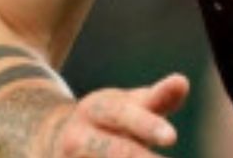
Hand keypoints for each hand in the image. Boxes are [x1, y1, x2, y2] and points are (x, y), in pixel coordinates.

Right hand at [38, 74, 190, 156]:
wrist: (49, 138)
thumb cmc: (106, 121)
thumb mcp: (127, 105)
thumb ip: (157, 98)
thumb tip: (183, 82)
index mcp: (94, 110)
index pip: (122, 114)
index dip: (147, 126)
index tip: (171, 138)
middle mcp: (77, 139)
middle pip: (114, 151)